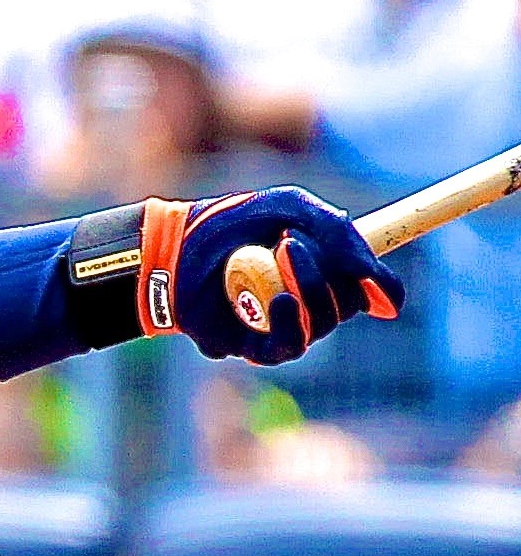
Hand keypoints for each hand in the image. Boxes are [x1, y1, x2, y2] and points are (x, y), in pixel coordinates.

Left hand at [144, 186, 402, 364]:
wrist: (174, 246)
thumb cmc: (231, 224)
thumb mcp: (291, 208)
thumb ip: (340, 234)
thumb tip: (380, 283)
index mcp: (322, 269)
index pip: (365, 287)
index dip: (380, 286)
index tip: (377, 279)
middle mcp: (307, 301)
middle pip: (348, 302)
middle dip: (330, 270)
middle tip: (293, 240)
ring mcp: (281, 325)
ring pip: (322, 323)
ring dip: (309, 286)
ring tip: (281, 252)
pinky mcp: (254, 346)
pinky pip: (289, 347)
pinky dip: (290, 323)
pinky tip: (280, 300)